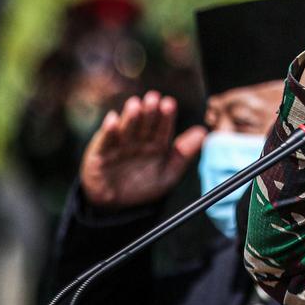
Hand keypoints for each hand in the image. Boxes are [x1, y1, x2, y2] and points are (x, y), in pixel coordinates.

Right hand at [79, 91, 206, 208]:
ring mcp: (119, 145)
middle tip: (153, 98)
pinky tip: (113, 120)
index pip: (163, 126)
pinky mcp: (100, 152)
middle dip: (149, 111)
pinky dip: (108, 130)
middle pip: (145, 123)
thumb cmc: (144, 186)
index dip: (166, 116)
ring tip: (135, 105)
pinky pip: (104, 141)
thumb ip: (184, 154)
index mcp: (156, 142)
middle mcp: (138, 140)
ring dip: (130, 117)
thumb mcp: (168, 173)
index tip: (169, 104)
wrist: (117, 206)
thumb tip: (204, 132)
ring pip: (126, 128)